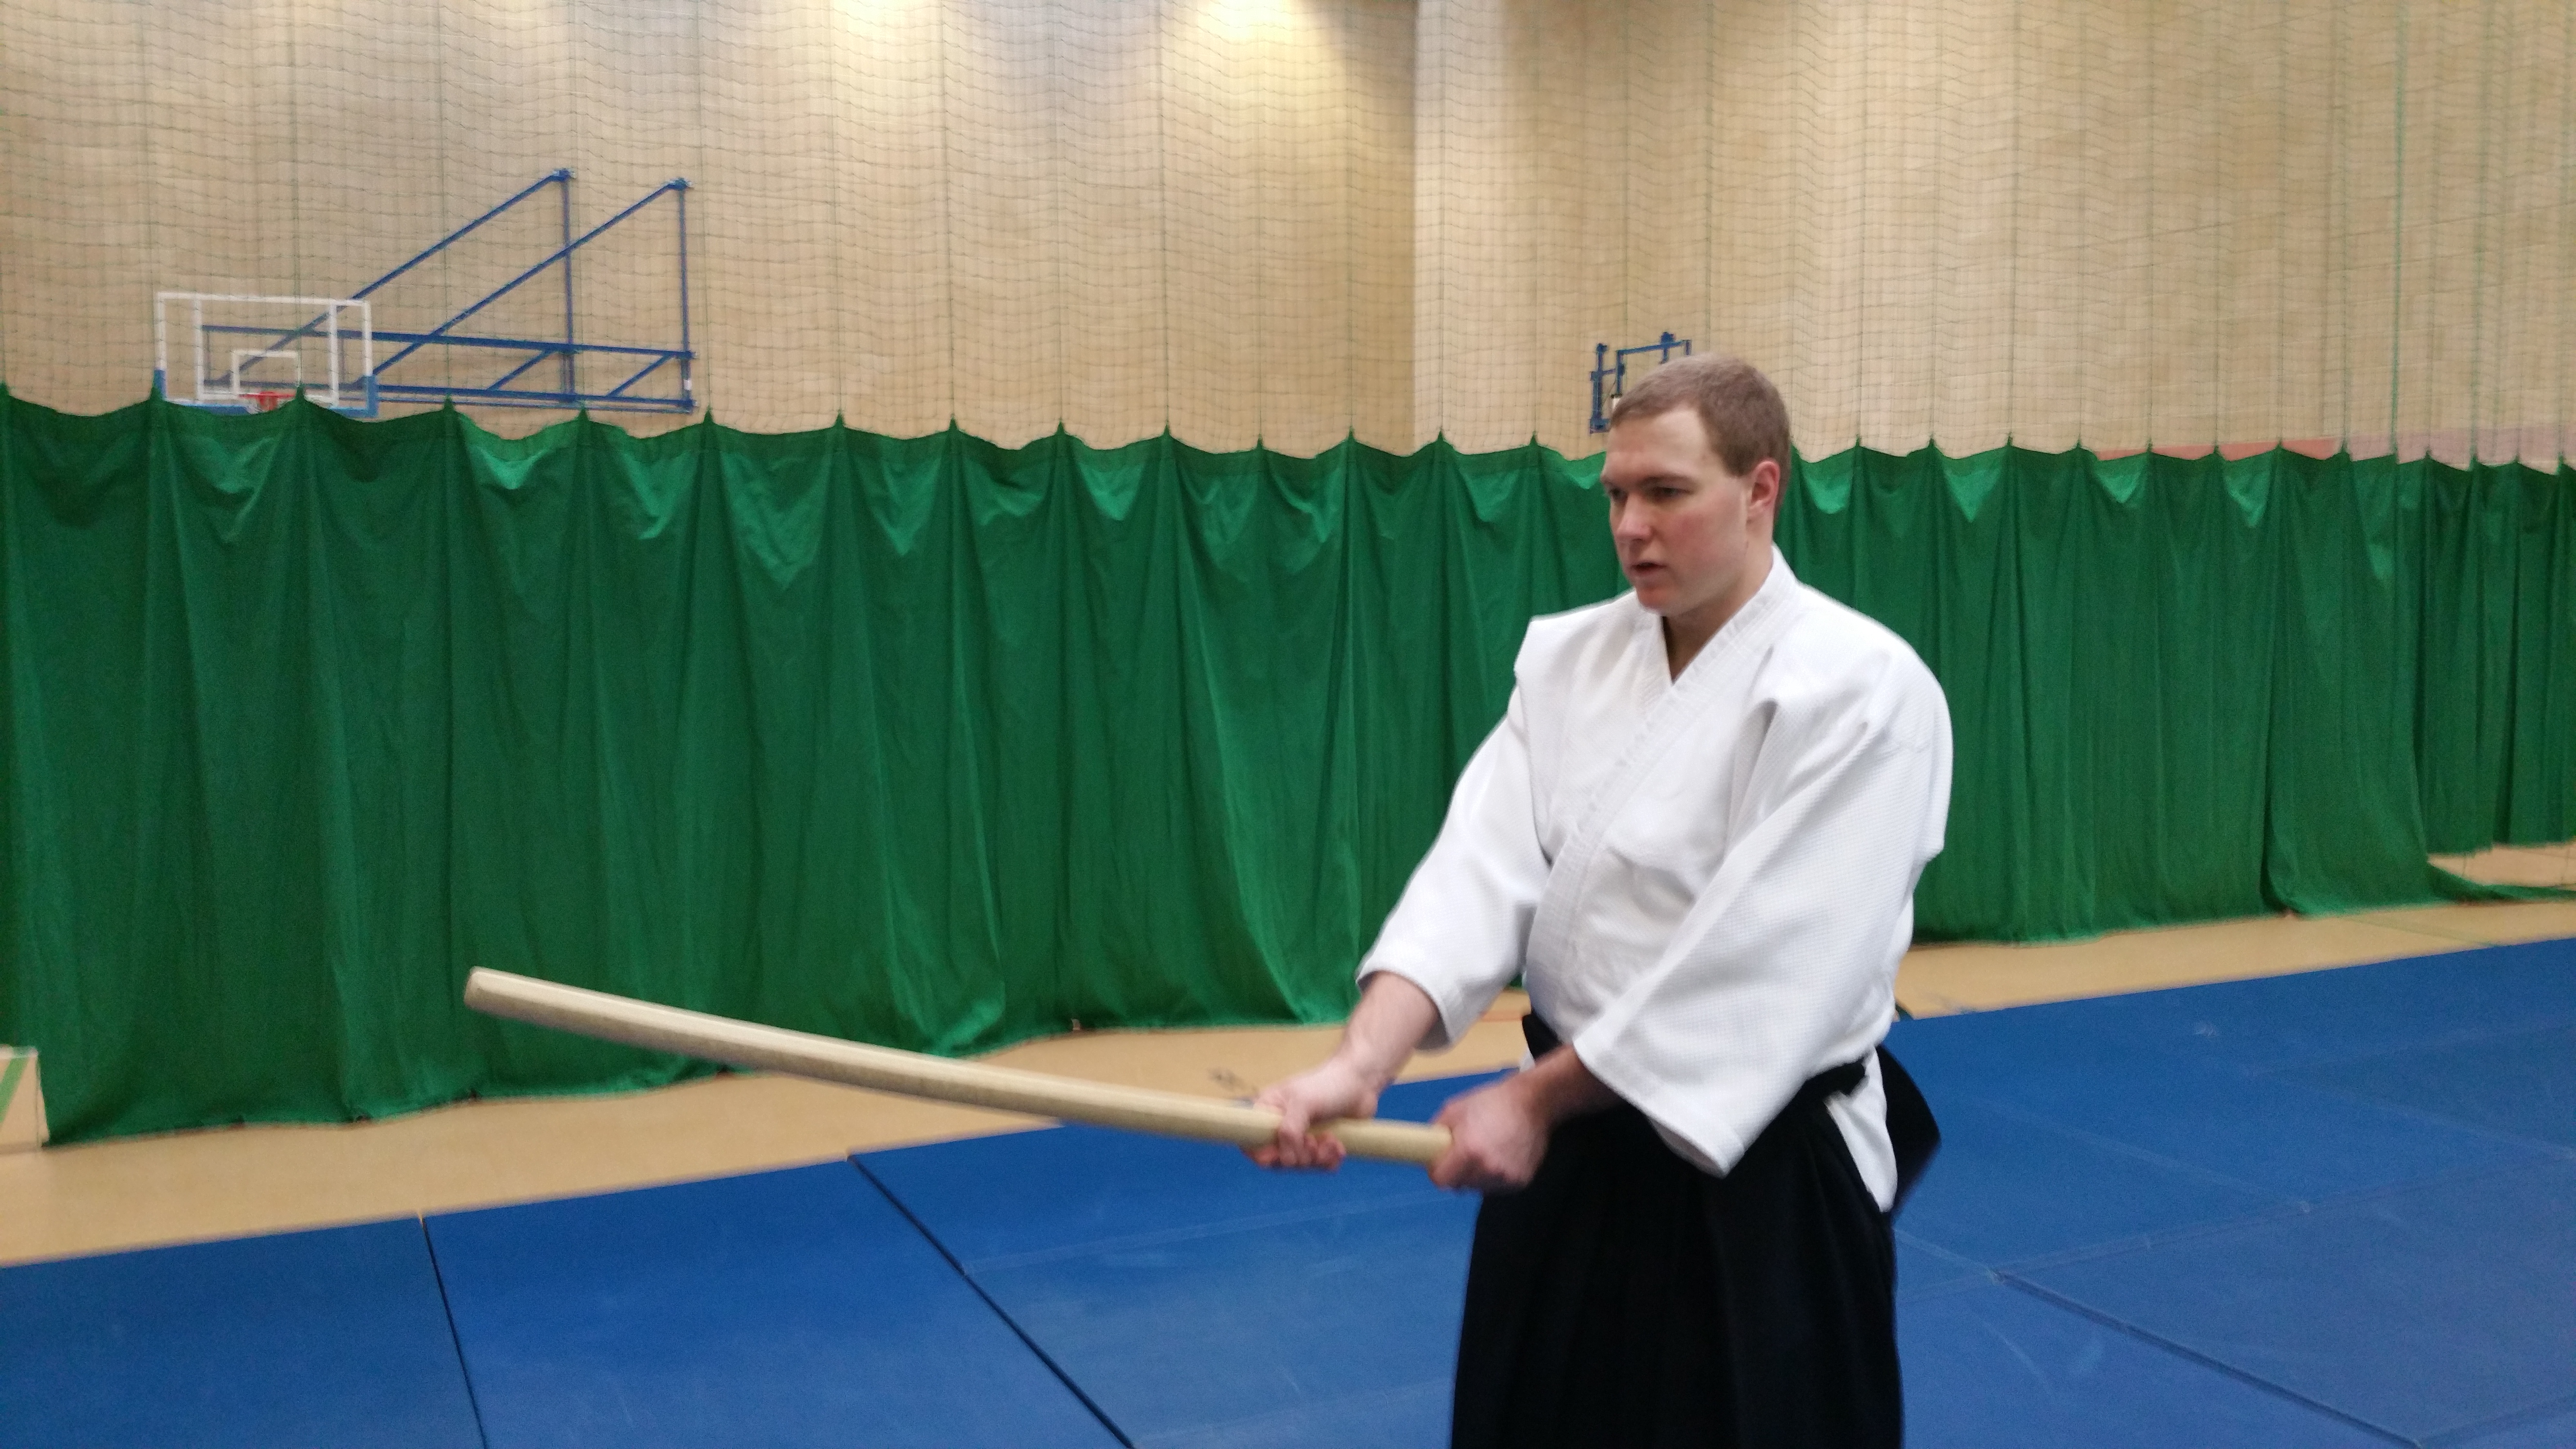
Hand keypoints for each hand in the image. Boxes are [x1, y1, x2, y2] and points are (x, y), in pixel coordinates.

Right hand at [1246, 1056, 1380, 1171]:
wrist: (1361, 1082)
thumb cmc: (1328, 1084)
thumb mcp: (1302, 1103)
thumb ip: (1289, 1131)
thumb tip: (1284, 1160)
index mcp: (1268, 1111)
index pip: (1250, 1141)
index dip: (1261, 1154)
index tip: (1278, 1155)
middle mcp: (1282, 1125)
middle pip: (1278, 1160)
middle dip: (1298, 1157)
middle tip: (1313, 1142)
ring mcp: (1302, 1136)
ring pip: (1301, 1164)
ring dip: (1317, 1158)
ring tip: (1330, 1141)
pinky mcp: (1321, 1144)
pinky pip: (1320, 1165)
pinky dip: (1329, 1160)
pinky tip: (1339, 1146)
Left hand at [1429, 1075, 1551, 1191]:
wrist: (1533, 1102)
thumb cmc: (1492, 1102)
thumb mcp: (1455, 1109)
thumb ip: (1436, 1132)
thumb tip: (1424, 1150)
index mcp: (1469, 1149)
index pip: (1440, 1180)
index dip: (1437, 1170)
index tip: (1440, 1162)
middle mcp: (1488, 1168)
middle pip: (1459, 1186)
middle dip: (1457, 1171)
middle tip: (1465, 1152)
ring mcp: (1506, 1177)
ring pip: (1477, 1187)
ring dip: (1476, 1175)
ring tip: (1486, 1151)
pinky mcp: (1520, 1182)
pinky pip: (1496, 1186)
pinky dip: (1494, 1176)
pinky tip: (1501, 1155)